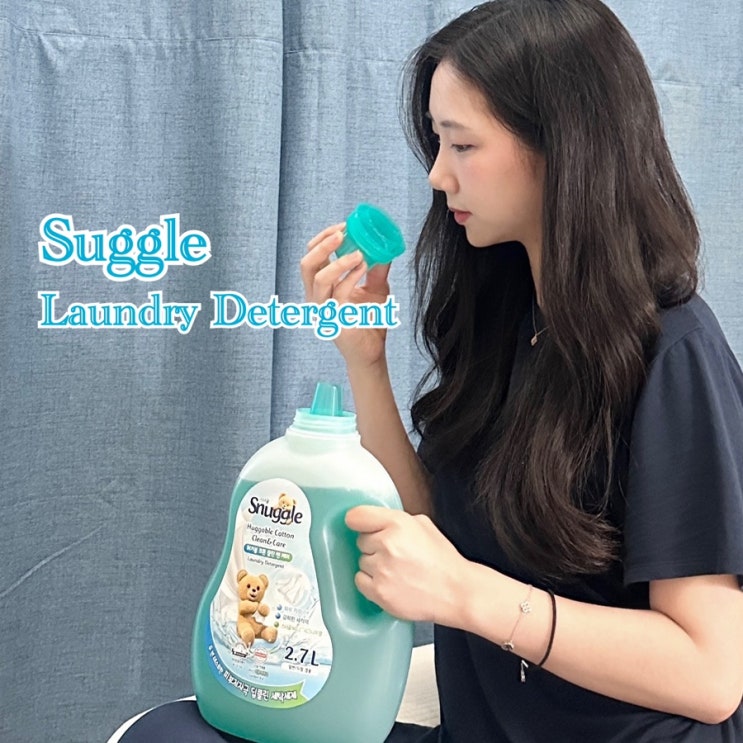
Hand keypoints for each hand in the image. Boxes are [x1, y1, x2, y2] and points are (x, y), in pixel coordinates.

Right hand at [300, 222, 391, 367]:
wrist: (372, 352)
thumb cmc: (369, 321)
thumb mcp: (376, 288)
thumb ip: (378, 268)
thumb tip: (386, 247)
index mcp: (321, 286)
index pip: (312, 256)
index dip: (323, 238)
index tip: (343, 226)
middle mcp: (316, 297)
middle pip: (306, 265)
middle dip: (322, 246)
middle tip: (342, 234)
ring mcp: (323, 309)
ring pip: (318, 279)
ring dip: (338, 262)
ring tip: (358, 253)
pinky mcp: (334, 320)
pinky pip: (339, 294)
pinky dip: (351, 277)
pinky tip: (363, 267)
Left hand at [345, 505, 468, 623]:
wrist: (456, 591)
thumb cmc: (442, 560)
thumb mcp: (423, 525)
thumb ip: (396, 520)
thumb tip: (377, 521)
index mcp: (398, 523)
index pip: (356, 516)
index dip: (359, 522)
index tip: (361, 526)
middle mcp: (387, 544)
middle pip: (360, 540)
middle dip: (374, 545)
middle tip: (394, 553)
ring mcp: (381, 569)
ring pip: (361, 561)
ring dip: (374, 565)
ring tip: (396, 570)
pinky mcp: (379, 592)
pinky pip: (359, 581)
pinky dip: (371, 582)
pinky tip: (390, 581)